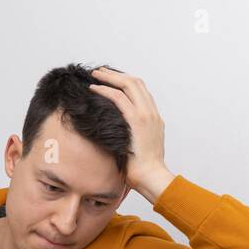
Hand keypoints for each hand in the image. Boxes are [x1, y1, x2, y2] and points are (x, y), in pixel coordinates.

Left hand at [87, 66, 173, 202]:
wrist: (152, 177)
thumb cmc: (143, 171)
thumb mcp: (138, 149)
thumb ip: (131, 138)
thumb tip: (116, 138)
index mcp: (154, 119)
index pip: (141, 92)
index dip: (125, 82)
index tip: (111, 80)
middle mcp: (152, 113)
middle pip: (135, 83)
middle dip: (116, 75)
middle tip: (100, 71)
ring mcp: (146, 115)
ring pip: (128, 85)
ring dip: (110, 77)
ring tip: (95, 74)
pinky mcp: (137, 120)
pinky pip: (119, 98)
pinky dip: (106, 90)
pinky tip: (94, 88)